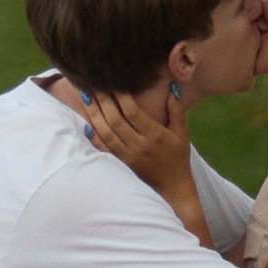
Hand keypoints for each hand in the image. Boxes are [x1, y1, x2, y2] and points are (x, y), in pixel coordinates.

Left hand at [85, 85, 200, 232]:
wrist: (173, 188)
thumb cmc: (178, 157)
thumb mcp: (181, 133)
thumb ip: (176, 110)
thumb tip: (172, 87)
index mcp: (154, 135)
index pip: (132, 112)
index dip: (120, 96)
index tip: (112, 80)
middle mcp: (139, 145)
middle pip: (115, 120)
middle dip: (103, 100)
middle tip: (93, 82)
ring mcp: (128, 156)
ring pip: (106, 133)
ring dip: (94, 114)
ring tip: (86, 96)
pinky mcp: (121, 163)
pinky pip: (104, 148)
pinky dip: (95, 136)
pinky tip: (87, 123)